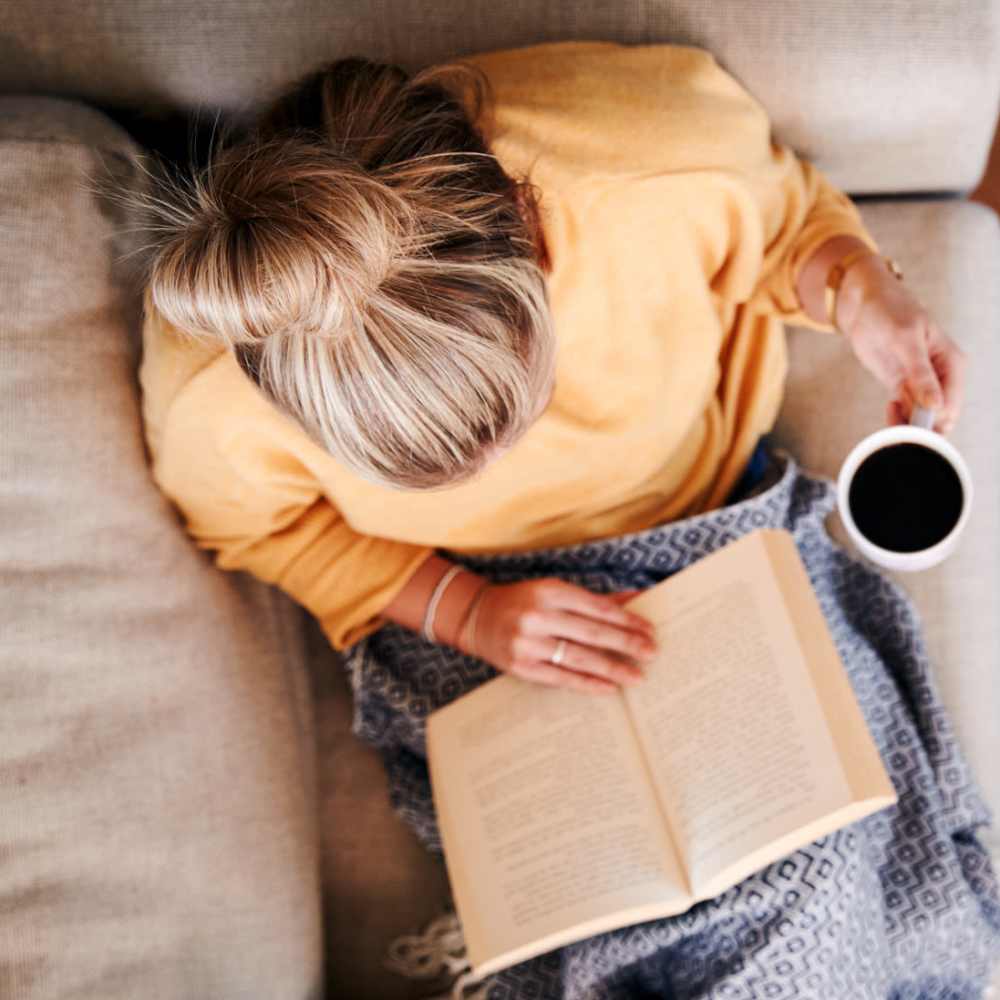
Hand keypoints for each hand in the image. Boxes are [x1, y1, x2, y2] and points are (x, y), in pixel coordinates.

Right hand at [460, 579, 656, 693]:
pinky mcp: (521, 667)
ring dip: (612, 668)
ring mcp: (528, 643)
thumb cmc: (524, 602)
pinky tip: (609, 687)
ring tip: (637, 676)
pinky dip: (588, 684)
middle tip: (652, 653)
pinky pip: (561, 678)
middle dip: (626, 644)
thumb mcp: (554, 591)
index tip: (649, 629)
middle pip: (592, 633)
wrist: (477, 617)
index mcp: (549, 591)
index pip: (597, 607)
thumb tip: (635, 598)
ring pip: (579, 658)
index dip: (626, 619)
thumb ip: (593, 598)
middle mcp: (538, 616)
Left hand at [837, 256, 965, 433]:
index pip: (952, 404)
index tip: (912, 427)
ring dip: (907, 424)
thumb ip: (920, 373)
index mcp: (952, 362)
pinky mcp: (902, 387)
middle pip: (940, 416)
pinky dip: (897, 418)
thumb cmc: (889, 312)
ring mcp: (922, 384)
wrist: (864, 305)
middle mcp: (942, 376)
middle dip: (921, 426)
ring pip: (922, 418)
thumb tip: (936, 405)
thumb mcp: (905, 340)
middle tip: (899, 425)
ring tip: (891, 411)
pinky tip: (888, 408)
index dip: (935, 421)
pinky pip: (905, 412)